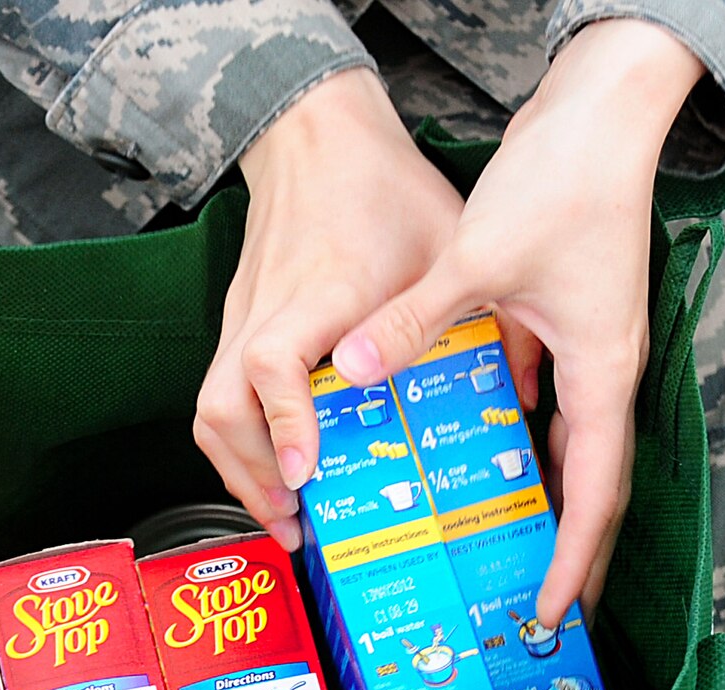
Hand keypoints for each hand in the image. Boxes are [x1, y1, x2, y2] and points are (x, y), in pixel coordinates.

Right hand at [193, 68, 464, 548]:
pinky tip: (278, 457)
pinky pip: (219, 389)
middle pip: (218, 404)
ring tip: (283, 505)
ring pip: (208, 404)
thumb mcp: (445, 243)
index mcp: (321, 291)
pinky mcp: (239, 316)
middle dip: (250, 474)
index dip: (285, 423)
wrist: (315, 135)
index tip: (307, 474)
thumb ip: (473, 315)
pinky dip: (239, 435)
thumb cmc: (381, 185)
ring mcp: (243, 314)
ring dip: (238, 465)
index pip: (271, 363)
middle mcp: (266, 309)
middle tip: (296, 519)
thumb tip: (516, 395)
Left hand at [330, 19, 704, 625]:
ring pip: (575, 447)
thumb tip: (355, 366)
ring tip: (509, 543)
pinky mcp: (570, 326)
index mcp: (601, 370)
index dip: (574, 558)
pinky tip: (486, 450)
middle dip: (569, 546)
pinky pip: (553, 403)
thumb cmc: (563, 185)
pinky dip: (528, 440)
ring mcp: (591, 349)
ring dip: (550, 498)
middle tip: (534, 601)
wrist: (598, 121)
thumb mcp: (482, 259)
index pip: (595, 492)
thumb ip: (417, 319)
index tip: (550, 610)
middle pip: (595, 483)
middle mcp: (605, 370)